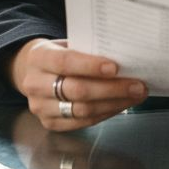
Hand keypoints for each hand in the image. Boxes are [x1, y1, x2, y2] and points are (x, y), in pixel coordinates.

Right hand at [10, 38, 147, 130]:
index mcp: (38, 58)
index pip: (65, 62)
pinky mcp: (50, 124)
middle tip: (137, 85)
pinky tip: (121, 105)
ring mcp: (40, 107)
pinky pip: (83, 122)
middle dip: (112, 89)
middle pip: (77, 90)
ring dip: (114, 103)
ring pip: (82, 110)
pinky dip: (106, 113)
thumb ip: (87, 50)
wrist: (31, 71)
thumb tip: (124, 57)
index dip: (90, 65)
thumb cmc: (58, 54)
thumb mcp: (65, 44)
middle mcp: (35, 84)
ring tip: (135, 95)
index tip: (115, 67)